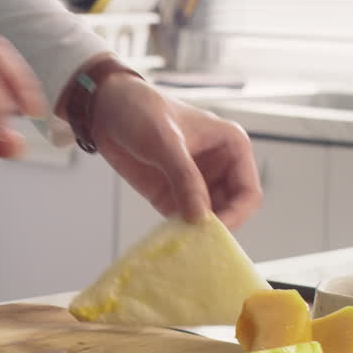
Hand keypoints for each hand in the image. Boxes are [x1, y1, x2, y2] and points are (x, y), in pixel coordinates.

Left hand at [76, 57, 262, 228]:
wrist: (105, 108)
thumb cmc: (141, 110)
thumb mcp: (165, 142)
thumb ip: (185, 179)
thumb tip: (200, 216)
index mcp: (231, 147)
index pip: (248, 192)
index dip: (236, 214)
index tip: (212, 229)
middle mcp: (219, 167)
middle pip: (231, 210)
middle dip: (216, 227)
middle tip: (196, 242)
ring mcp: (195, 182)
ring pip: (208, 218)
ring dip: (197, 232)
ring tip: (181, 243)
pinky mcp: (172, 193)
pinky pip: (184, 219)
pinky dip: (179, 230)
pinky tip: (169, 238)